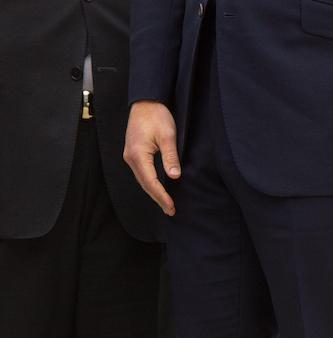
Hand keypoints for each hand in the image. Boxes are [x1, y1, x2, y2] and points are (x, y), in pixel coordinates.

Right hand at [124, 101, 179, 215]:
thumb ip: (171, 157)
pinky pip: (142, 173)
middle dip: (158, 198)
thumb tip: (174, 176)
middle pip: (145, 184)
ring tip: (166, 204)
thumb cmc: (157, 116)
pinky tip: (158, 189)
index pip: (151, 182)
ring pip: (142, 179)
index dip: (162, 196)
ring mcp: (130, 155)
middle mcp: (130, 157)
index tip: (171, 207)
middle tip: (171, 211)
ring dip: (154, 192)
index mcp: (138, 155)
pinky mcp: (133, 153)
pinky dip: (150, 183)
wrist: (146, 102)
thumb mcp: (168, 136)